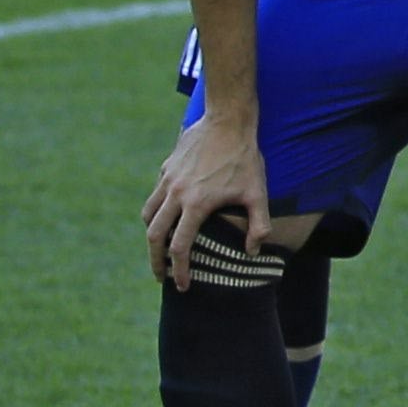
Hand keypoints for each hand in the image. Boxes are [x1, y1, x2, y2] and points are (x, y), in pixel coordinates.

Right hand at [146, 111, 271, 288]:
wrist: (228, 120)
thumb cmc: (246, 158)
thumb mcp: (258, 192)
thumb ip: (259, 224)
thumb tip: (252, 252)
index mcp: (197, 204)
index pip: (180, 248)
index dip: (179, 271)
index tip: (181, 286)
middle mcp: (176, 194)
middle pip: (154, 237)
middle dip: (155, 261)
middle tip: (161, 277)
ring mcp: (167, 180)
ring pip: (148, 215)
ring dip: (151, 236)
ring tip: (159, 250)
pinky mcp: (166, 168)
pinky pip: (154, 196)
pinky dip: (155, 211)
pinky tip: (167, 218)